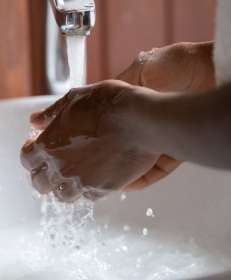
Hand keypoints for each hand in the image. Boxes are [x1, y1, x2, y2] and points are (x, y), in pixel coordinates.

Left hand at [21, 80, 161, 201]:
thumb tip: (34, 121)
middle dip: (41, 175)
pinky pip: (88, 197)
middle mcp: (62, 166)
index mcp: (50, 144)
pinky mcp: (103, 188)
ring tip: (69, 176)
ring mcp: (83, 180)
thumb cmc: (110, 105)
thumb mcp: (75, 99)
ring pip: (62, 196)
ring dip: (62, 187)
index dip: (30, 154)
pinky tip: (91, 178)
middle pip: (40, 184)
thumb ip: (51, 113)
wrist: (142, 120)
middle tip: (49, 167)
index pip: (26, 160)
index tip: (37, 148)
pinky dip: (86, 190)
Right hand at [117, 42, 214, 189]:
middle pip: (132, 142)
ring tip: (114, 179)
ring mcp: (166, 133)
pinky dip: (147, 176)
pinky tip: (132, 183)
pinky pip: (161, 166)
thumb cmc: (179, 65)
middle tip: (103, 164)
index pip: (122, 121)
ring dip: (130, 168)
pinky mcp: (179, 145)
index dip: (109, 131)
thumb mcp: (143, 69)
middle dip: (119, 153)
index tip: (96, 141)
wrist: (212, 73)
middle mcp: (154, 119)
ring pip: (144, 157)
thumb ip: (125, 83)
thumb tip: (105, 98)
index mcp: (144, 101)